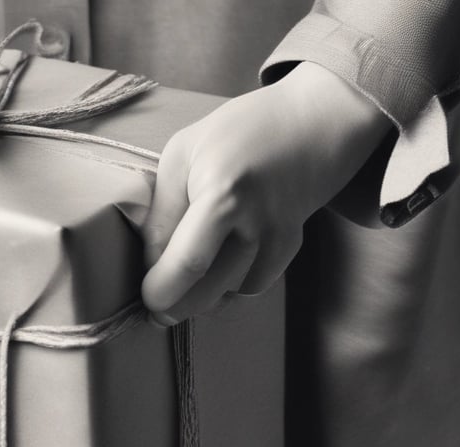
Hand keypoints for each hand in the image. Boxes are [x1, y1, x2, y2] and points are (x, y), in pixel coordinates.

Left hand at [142, 62, 391, 325]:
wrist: (314, 121)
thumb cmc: (238, 131)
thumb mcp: (183, 154)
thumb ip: (164, 211)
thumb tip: (151, 262)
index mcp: (223, 194)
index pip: (187, 262)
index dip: (161, 290)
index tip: (145, 299)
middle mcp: (256, 222)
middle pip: (208, 288)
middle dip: (175, 305)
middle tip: (156, 311)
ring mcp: (278, 236)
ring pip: (231, 292)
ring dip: (200, 301)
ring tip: (178, 295)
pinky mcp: (292, 245)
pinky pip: (255, 284)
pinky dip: (231, 289)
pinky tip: (213, 281)